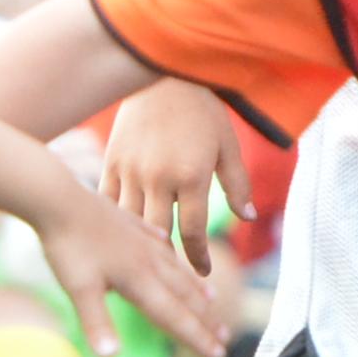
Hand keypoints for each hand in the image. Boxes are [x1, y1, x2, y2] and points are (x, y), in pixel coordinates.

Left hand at [31, 194, 233, 356]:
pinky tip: (171, 254)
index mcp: (138, 279)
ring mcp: (139, 240)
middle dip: (205, 319)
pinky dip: (171, 255)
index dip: (197, 338)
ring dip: (195, 288)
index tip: (219, 355)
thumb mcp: (79, 289)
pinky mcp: (128, 224)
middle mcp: (146, 261)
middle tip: (226, 336)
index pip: (174, 317)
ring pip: (175, 269)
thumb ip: (97, 323)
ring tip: (211, 299)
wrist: (57, 196)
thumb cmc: (67, 246)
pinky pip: (158, 242)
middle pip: (183, 295)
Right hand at [102, 82, 250, 268]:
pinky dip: (116, 223)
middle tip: (176, 283)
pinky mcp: (112, 162)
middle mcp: (158, 177)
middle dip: (169, 263)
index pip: (192, 232)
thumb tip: (247, 219)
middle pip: (159, 235)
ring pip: (130, 224)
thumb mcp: (227, 146)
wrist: (161, 74)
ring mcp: (130, 171)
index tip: (203, 274)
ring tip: (147, 269)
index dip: (198, 258)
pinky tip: (120, 239)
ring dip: (139, 248)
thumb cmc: (202, 111)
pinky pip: (110, 202)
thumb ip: (238, 184)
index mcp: (190, 175)